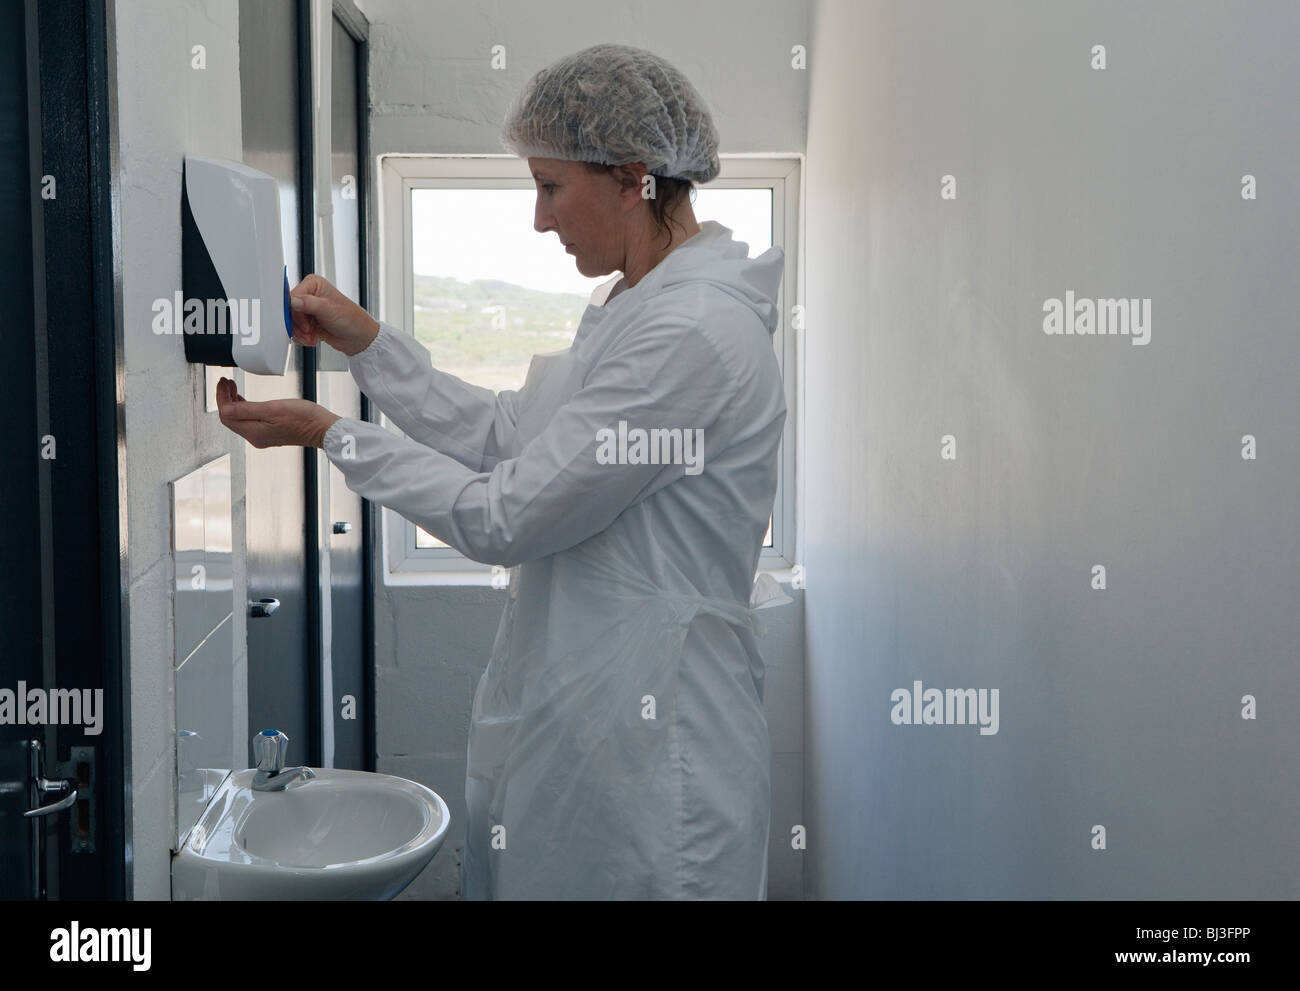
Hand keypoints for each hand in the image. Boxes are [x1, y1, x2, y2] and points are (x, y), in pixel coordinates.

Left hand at [216, 377, 340, 448]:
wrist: (323, 429)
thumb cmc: (303, 418)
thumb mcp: (272, 409)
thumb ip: (246, 409)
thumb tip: (225, 409)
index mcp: (253, 432)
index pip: (226, 415)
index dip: (221, 397)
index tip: (223, 382)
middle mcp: (255, 437)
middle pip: (230, 418)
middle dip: (225, 398)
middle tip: (226, 382)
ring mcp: (263, 436)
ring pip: (239, 419)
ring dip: (234, 402)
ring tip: (233, 387)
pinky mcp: (270, 432)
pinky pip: (249, 420)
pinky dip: (244, 407)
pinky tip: (246, 398)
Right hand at [289, 273, 379, 356]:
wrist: (358, 338)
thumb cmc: (352, 320)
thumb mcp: (329, 310)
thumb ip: (309, 304)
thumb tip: (293, 300)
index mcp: (314, 284)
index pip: (292, 296)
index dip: (295, 312)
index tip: (305, 323)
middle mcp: (310, 295)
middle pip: (290, 310)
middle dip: (298, 325)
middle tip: (309, 331)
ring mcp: (308, 309)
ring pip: (291, 322)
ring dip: (300, 334)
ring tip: (312, 337)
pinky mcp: (308, 322)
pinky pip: (296, 330)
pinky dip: (302, 337)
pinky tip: (313, 338)